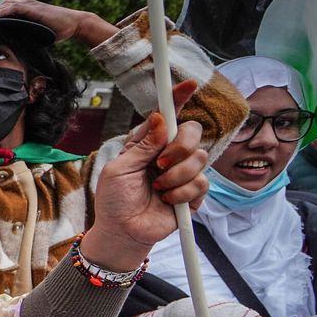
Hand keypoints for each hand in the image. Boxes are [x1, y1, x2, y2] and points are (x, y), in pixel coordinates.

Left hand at [0, 0, 116, 46]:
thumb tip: (10, 47)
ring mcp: (27, 5)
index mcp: (21, 9)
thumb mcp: (34, 34)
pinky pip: (12, 9)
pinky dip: (0, 13)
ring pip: (2, 4)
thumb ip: (22, 35)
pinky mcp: (32, 8)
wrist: (74, 24)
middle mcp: (22, 4)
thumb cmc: (55, 30)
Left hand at [82, 89, 207, 270]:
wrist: (122, 231)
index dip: (179, 99)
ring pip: (200, 157)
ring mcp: (183, 173)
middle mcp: (169, 154)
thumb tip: (160, 119)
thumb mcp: (119, 169)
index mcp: (149, 144)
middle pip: (193, 132)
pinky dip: (181, 192)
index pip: (168, 117)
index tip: (189, 85)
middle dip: (179, 146)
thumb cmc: (114, 200)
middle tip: (159, 164)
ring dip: (175, 175)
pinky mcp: (193, 193)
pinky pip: (201, 182)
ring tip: (157, 189)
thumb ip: (142, 145)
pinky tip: (166, 200)